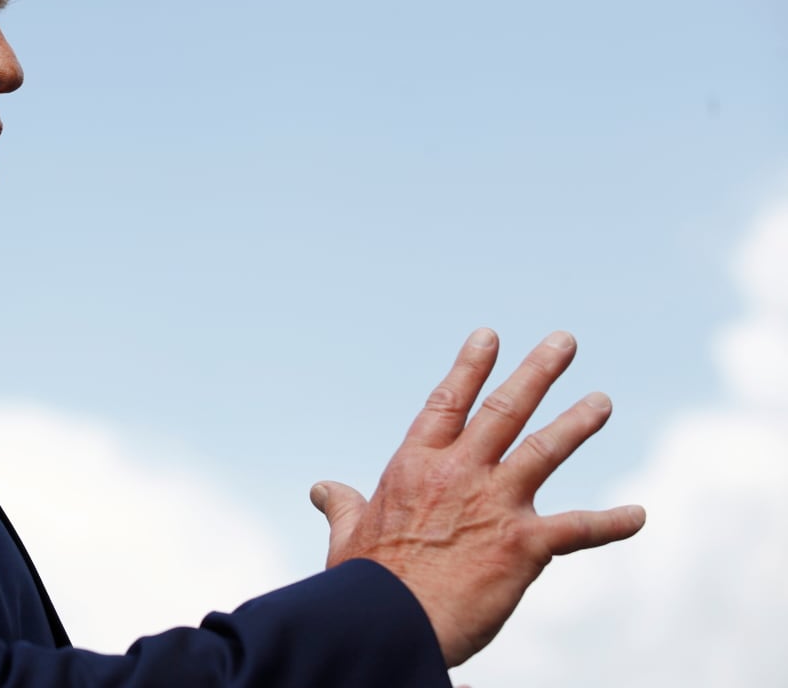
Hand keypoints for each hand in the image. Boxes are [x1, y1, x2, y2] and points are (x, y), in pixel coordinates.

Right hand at [309, 328, 645, 667]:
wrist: (390, 623)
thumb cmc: (364, 584)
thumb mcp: (347, 535)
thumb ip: (341, 505)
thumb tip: (321, 488)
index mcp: (414, 465)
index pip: (447, 402)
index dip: (470, 367)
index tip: (489, 337)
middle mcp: (458, 472)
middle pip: (504, 409)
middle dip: (537, 372)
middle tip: (564, 342)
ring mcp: (494, 504)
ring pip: (544, 449)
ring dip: (577, 422)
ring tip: (601, 400)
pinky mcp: (524, 544)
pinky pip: (578, 528)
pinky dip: (611, 522)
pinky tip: (638, 515)